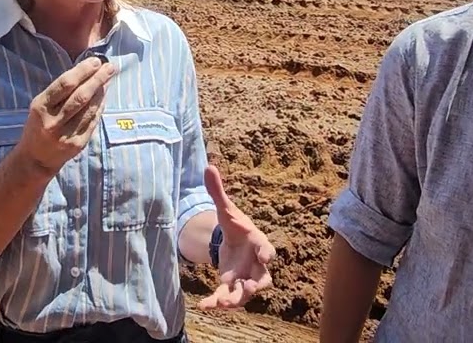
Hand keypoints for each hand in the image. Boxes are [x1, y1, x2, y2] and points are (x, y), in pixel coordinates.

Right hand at [16, 55, 115, 173]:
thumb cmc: (38, 124)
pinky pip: (93, 121)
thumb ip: (59, 91)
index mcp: (41, 107)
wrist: (36, 158)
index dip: (82, 71)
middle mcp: (53, 121)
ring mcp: (66, 135)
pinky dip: (100, 106)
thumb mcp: (40, 105)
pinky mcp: (78, 144)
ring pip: (89, 109)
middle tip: (109, 67)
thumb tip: (86, 71)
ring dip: (101, 91)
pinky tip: (104, 96)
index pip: (65, 84)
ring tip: (108, 78)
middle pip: (80, 96)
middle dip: (97, 79)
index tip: (95, 61)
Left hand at [198, 164, 275, 309]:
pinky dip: (218, 303)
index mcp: (258, 243)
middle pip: (263, 279)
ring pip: (246, 294)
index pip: (267, 248)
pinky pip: (228, 298)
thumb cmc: (235, 225)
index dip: (267, 253)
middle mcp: (256, 264)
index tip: (266, 257)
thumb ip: (218, 191)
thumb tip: (209, 166)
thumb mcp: (225, 209)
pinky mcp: (233, 287)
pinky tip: (204, 306)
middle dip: (256, 286)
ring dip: (236, 300)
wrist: (232, 242)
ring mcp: (246, 278)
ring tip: (222, 304)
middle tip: (249, 289)